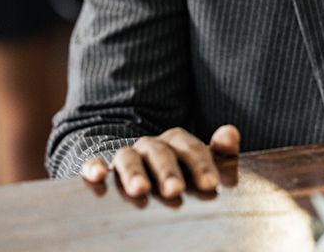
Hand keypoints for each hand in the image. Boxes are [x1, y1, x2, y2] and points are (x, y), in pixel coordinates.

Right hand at [81, 125, 240, 198]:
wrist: (139, 167)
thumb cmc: (177, 170)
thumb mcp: (200, 162)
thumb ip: (219, 150)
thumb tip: (231, 133)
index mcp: (176, 142)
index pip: (191, 148)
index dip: (201, 164)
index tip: (210, 184)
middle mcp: (151, 146)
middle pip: (160, 152)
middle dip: (167, 171)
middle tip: (175, 190)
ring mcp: (126, 156)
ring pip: (128, 157)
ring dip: (133, 172)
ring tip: (140, 190)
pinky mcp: (102, 167)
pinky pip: (93, 162)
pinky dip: (94, 167)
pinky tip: (98, 175)